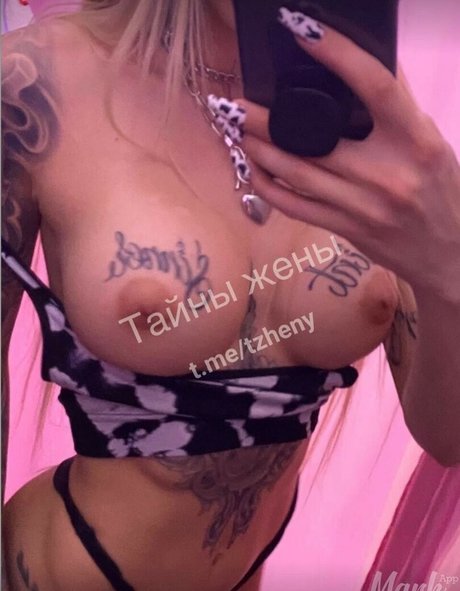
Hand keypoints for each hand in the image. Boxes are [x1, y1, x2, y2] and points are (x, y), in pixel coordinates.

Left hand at [208, 13, 459, 302]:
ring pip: (298, 173)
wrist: (446, 251)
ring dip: (261, 150)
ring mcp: (363, 206)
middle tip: (240, 103)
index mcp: (417, 142)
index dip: (338, 55)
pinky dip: (269, 187)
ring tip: (239, 132)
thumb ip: (399, 108)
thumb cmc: (440, 191)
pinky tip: (254, 170)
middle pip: (317, 138)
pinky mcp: (346, 228)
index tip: (303, 32)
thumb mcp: (430, 143)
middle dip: (269, 120)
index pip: (375, 87)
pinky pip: (296, 207)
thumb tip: (362, 65)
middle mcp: (388, 174)